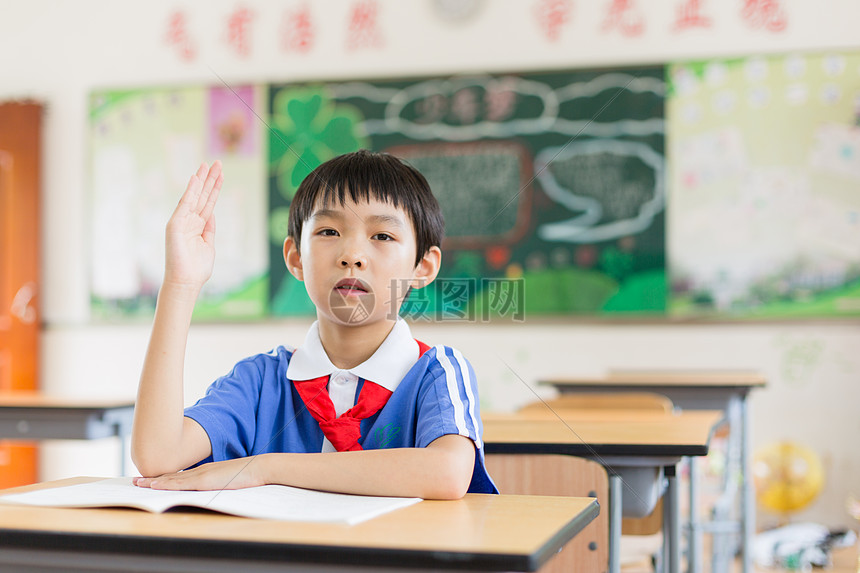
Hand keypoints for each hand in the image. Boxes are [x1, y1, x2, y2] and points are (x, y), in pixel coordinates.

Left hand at [133, 456, 264, 490]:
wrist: (259, 468)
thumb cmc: (247, 475)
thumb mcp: (228, 479)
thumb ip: (217, 483)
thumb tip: (211, 489)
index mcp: (205, 471)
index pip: (180, 475)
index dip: (164, 477)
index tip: (151, 479)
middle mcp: (200, 471)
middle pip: (172, 476)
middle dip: (152, 479)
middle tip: (136, 480)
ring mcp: (201, 474)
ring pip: (172, 479)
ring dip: (154, 481)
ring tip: (138, 483)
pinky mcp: (204, 480)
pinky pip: (180, 483)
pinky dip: (166, 484)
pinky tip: (154, 485)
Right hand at [163, 161, 222, 292]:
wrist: (186, 281)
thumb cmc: (197, 268)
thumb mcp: (209, 244)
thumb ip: (210, 228)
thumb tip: (211, 213)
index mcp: (198, 225)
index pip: (208, 202)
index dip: (214, 188)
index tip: (220, 174)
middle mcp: (189, 220)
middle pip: (202, 195)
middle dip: (210, 179)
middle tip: (217, 162)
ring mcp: (181, 221)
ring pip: (195, 196)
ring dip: (202, 180)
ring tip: (208, 164)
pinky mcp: (175, 224)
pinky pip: (184, 204)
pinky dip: (190, 191)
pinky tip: (196, 178)